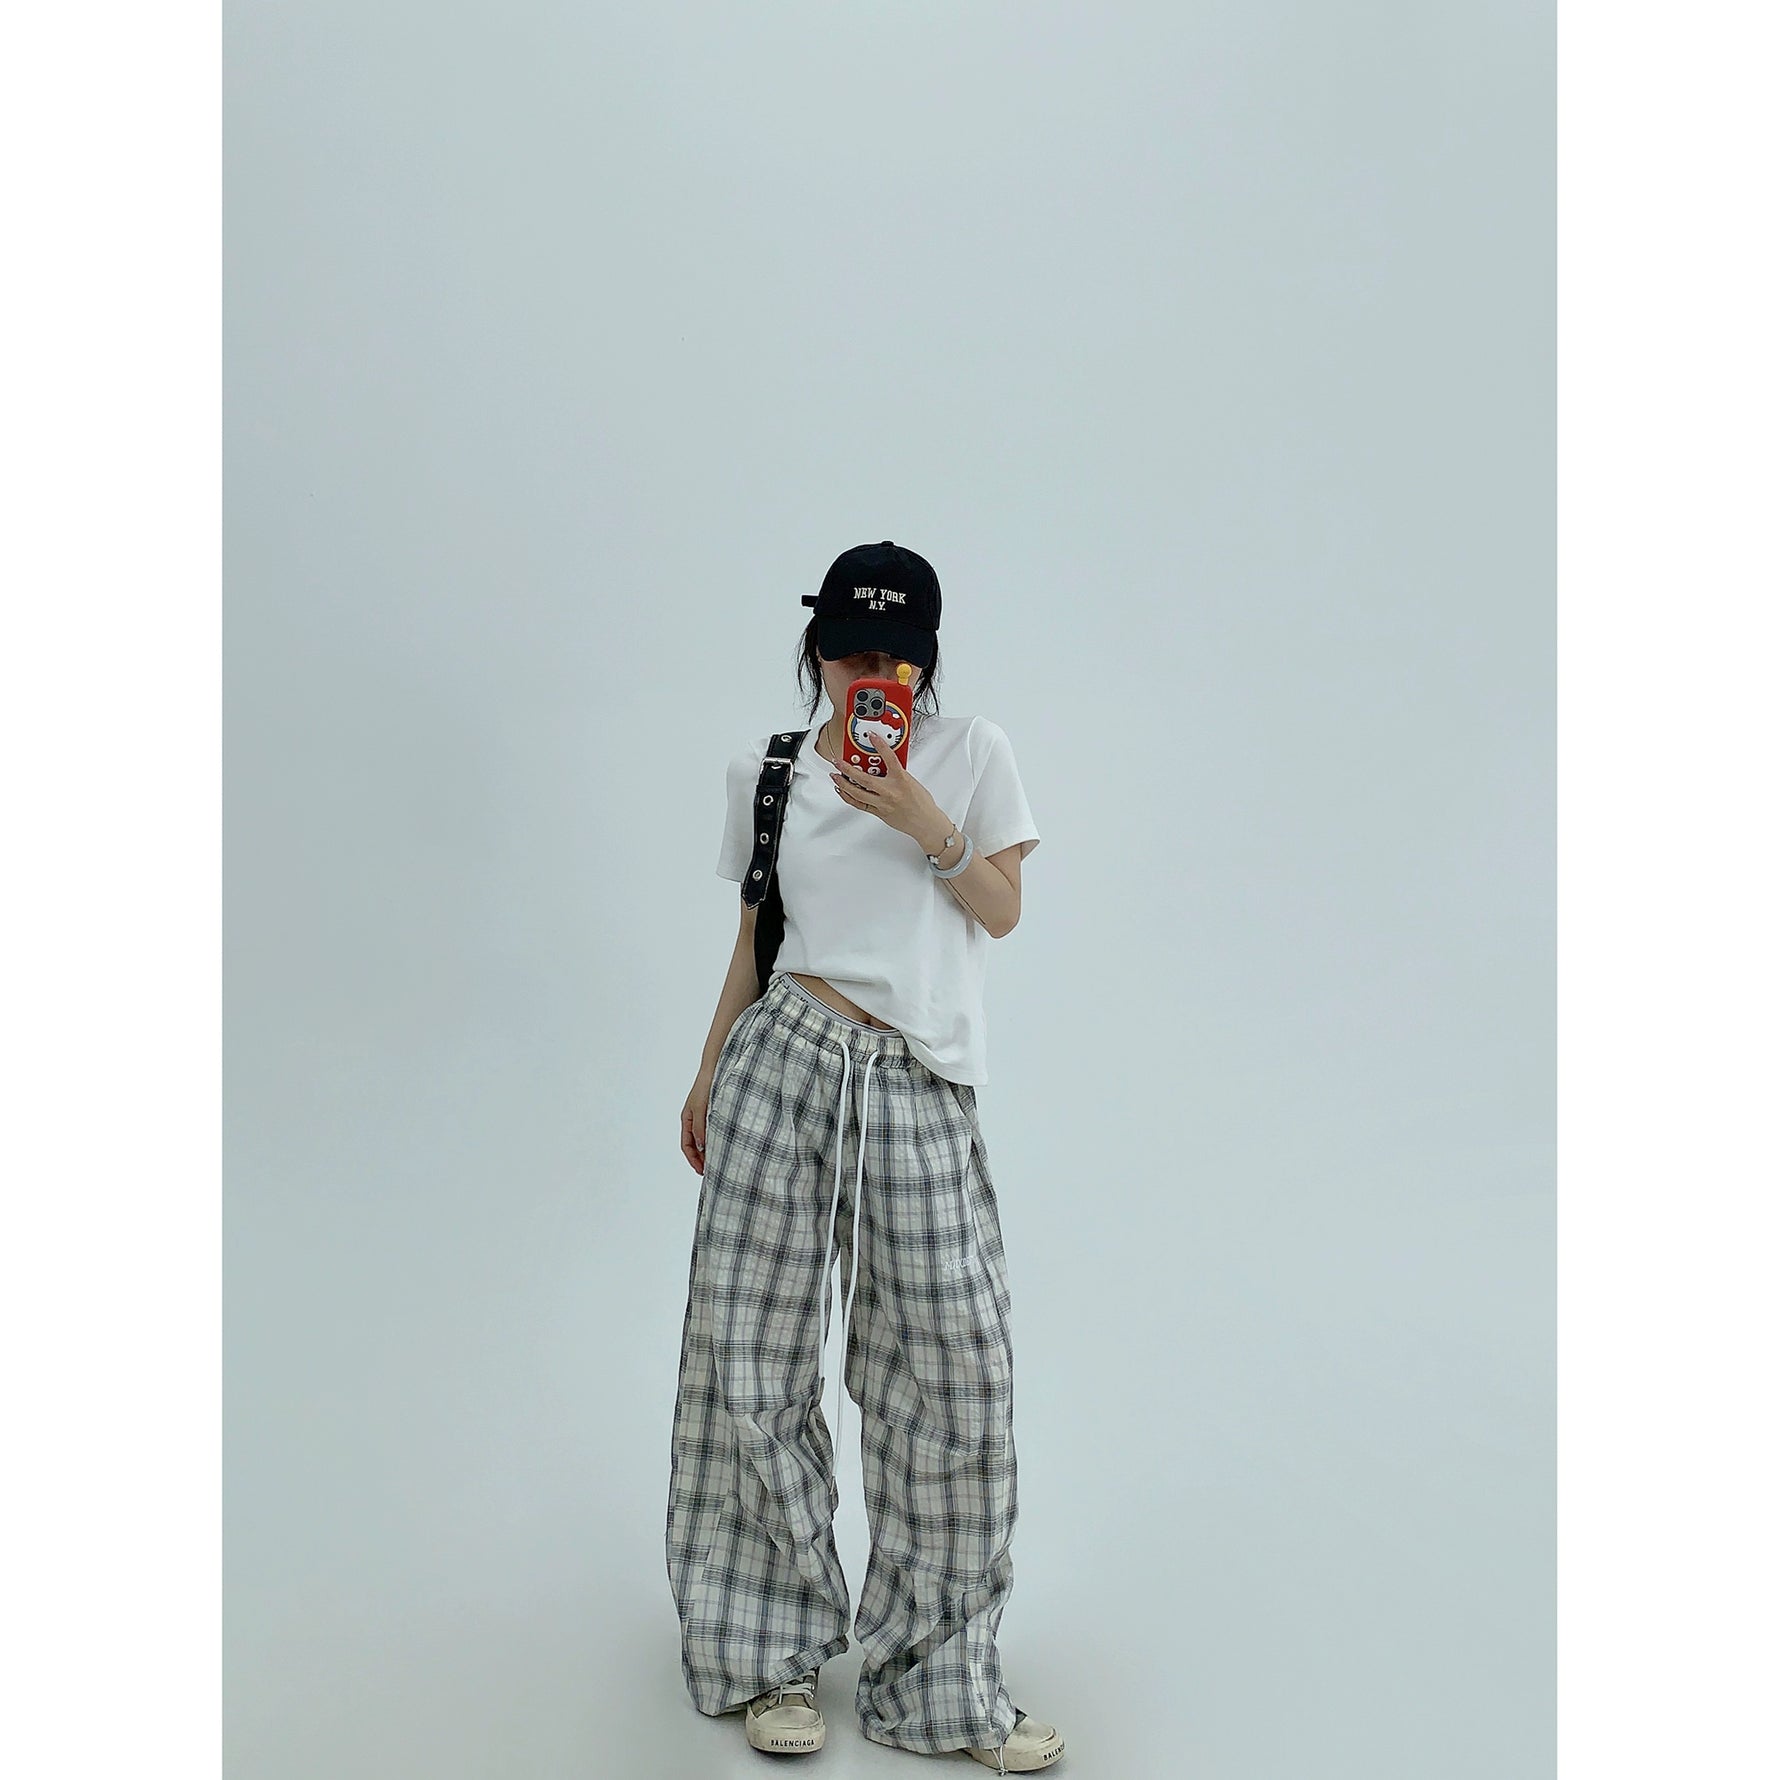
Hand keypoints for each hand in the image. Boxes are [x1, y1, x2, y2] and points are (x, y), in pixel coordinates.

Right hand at [681, 1073, 712, 1173]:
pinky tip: (726, 1145)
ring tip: (719, 1162)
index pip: (686, 1145)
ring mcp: (704, 1116)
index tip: (702, 1171)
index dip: (693, 1159)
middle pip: (695, 1145)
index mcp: (687, 1119)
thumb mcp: (701, 1108)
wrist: (716, 1068)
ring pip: (705, 1139)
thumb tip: (702, 1147)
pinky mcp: (715, 1112)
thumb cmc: (705, 1086)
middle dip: (701, 1159)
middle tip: (712, 1171)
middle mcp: (694, 1119)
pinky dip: (717, 1140)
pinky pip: (713, 1131)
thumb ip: (700, 1127)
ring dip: (710, 1151)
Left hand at [829, 729, 946, 850]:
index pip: (889, 758)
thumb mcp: (912, 781)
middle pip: (864, 778)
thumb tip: (884, 764)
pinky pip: (859, 804)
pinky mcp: (879, 812)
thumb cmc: (921, 803)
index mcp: (901, 780)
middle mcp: (890, 791)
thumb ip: (897, 772)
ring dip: (843, 783)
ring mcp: (883, 803)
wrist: (925, 823)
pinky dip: (848, 797)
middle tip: (838, 761)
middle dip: (847, 768)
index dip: (880, 745)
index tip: (871, 736)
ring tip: (835, 775)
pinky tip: (842, 791)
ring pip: (857, 793)